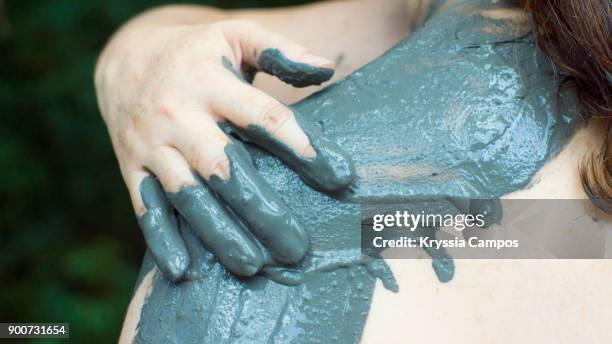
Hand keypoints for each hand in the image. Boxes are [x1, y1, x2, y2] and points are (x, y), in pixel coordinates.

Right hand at [95, 19, 354, 280]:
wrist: (126, 60)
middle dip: (261, 210)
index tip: (339, 178)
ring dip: (219, 233)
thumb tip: (327, 68)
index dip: (304, 149)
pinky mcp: (131, 166)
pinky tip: (184, 270)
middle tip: (297, 246)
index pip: (264, 118)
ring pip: (187, 195)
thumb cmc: (197, 53)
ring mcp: (151, 144)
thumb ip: (280, 52)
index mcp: (211, 81)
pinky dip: (162, 240)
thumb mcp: (236, 35)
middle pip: (224, 168)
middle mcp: (178, 114)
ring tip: (253, 267)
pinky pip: (145, 206)